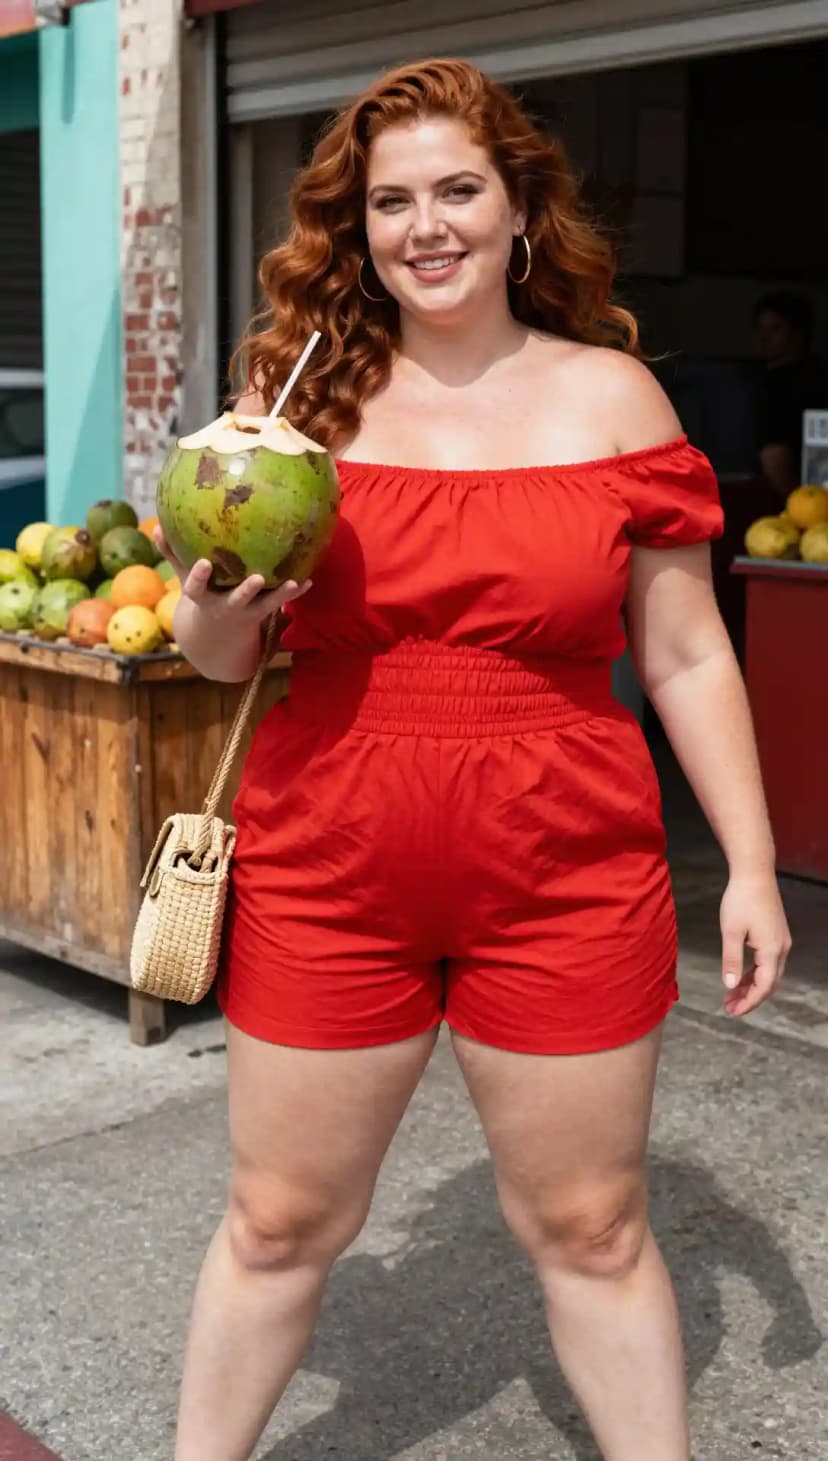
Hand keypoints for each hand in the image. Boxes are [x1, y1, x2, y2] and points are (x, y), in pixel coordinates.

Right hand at [153, 527, 310, 633]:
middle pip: (236, 600)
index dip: (200, 577)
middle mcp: (226, 607)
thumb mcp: (184, 578)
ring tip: (292, 581)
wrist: (216, 637)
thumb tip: (156, 524)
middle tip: (255, 578)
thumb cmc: (201, 595)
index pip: (197, 588)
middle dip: (245, 591)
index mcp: (204, 598)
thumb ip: (173, 554)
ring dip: (278, 595)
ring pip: (265, 605)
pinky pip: (279, 601)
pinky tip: (309, 579)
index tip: (204, 563)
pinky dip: (293, 592)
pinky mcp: (262, 613)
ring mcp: (246, 612)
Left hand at [719, 872, 790, 1016]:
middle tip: (728, 1007)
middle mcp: (782, 949)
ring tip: (730, 996)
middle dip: (749, 998)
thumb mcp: (731, 932)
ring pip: (769, 973)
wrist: (754, 873)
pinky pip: (768, 962)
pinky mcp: (776, 935)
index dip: (749, 1003)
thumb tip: (730, 986)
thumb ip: (731, 960)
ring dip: (751, 986)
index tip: (732, 1012)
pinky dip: (754, 972)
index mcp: (772, 951)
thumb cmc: (740, 900)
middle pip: (769, 984)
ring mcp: (781, 942)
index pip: (764, 987)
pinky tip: (739, 977)